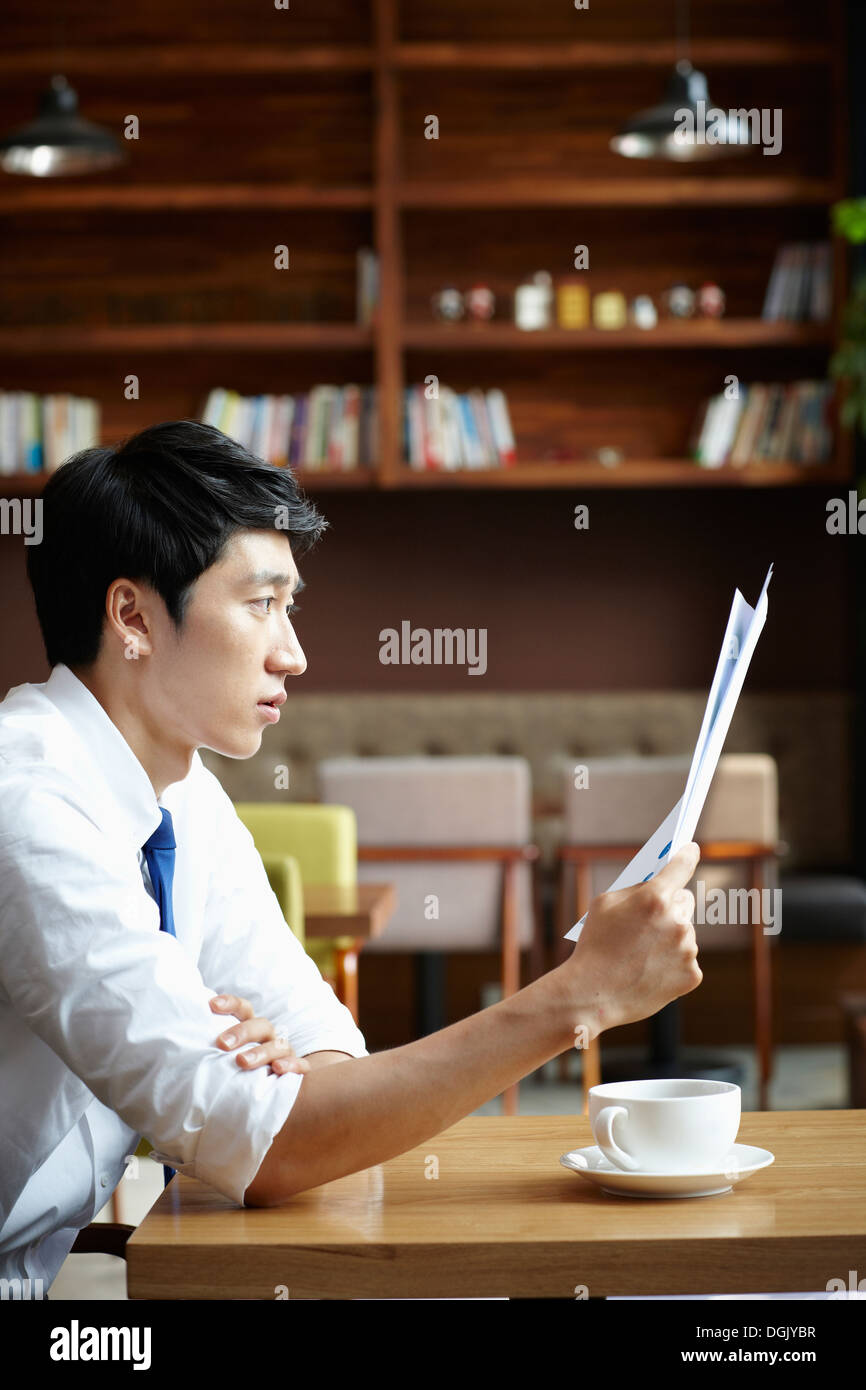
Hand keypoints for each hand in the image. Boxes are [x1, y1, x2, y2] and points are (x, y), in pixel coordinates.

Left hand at [210, 994, 310, 1075]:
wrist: (275, 1085)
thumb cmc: (240, 1066)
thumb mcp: (226, 1054)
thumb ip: (210, 1049)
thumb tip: (173, 1050)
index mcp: (251, 1026)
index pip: (243, 1008)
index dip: (229, 1003)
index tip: (210, 1005)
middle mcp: (268, 1036)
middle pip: (259, 1025)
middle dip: (241, 1032)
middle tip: (222, 1044)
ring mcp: (283, 1052)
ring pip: (277, 1045)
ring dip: (260, 1052)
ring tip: (242, 1063)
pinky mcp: (296, 1069)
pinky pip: (299, 1066)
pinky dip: (291, 1066)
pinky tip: (279, 1071)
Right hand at [565, 842, 702, 1039]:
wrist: (592, 993)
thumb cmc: (594, 945)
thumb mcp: (604, 904)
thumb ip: (634, 889)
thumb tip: (656, 882)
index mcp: (655, 898)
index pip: (682, 865)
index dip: (687, 854)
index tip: (691, 849)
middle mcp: (677, 921)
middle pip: (685, 901)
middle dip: (671, 906)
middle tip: (651, 919)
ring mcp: (687, 949)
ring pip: (685, 933)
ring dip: (671, 937)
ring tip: (643, 953)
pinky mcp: (692, 975)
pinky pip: (686, 960)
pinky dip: (673, 963)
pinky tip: (652, 970)